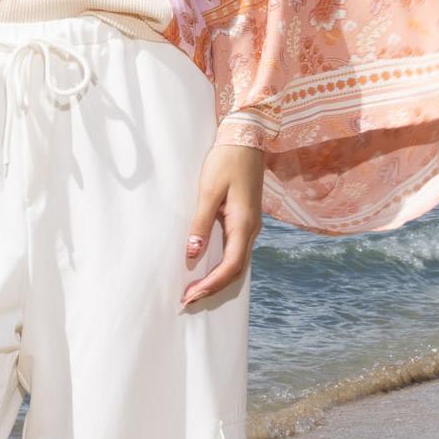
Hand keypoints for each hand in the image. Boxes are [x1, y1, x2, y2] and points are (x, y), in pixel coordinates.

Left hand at [180, 142, 263, 307]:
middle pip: (235, 270)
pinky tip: (207, 268)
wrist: (245, 138)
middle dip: (213, 288)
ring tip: (195, 290)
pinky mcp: (245, 220)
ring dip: (217, 279)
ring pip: (237, 263)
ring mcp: (250, 225)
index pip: (230, 266)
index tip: (190, 296)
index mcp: (243, 224)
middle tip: (187, 300)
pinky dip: (222, 266)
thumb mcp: (209, 189)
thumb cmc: (226, 161)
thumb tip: (193, 254)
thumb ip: (201, 222)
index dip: (211, 285)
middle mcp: (251, 229)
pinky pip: (236, 251)